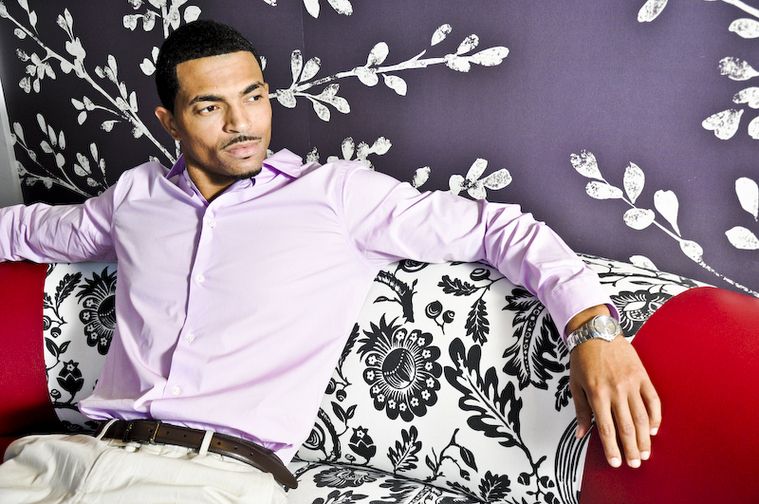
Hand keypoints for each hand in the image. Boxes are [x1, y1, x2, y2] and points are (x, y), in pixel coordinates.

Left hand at [569, 335, 660, 467]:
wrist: (596, 332)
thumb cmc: (583, 358)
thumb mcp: (575, 384)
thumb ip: (581, 410)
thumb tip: (581, 434)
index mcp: (597, 393)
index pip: (607, 428)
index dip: (612, 448)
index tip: (616, 462)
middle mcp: (616, 390)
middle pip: (626, 426)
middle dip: (631, 449)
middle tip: (635, 463)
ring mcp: (631, 383)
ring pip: (641, 417)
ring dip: (644, 438)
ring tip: (646, 453)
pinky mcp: (642, 376)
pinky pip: (653, 400)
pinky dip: (655, 416)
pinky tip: (654, 430)